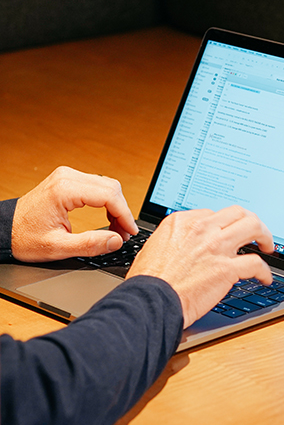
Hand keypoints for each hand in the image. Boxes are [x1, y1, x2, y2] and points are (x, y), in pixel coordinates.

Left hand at [12, 166, 138, 261]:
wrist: (4, 229)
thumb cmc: (24, 237)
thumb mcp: (57, 247)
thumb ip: (90, 245)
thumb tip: (117, 240)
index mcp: (64, 190)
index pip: (109, 196)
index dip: (125, 215)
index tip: (131, 232)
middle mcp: (67, 177)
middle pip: (111, 188)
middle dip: (122, 211)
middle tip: (124, 233)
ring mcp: (67, 176)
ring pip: (107, 185)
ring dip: (116, 206)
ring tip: (117, 228)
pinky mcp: (67, 180)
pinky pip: (97, 186)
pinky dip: (107, 202)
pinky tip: (107, 218)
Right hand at [128, 206, 273, 327]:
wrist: (148, 301)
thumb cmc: (148, 281)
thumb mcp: (156, 247)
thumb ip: (177, 240)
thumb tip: (189, 244)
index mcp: (183, 222)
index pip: (214, 214)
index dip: (226, 225)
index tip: (230, 234)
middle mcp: (202, 229)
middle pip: (238, 213)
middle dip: (252, 221)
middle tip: (257, 234)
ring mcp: (216, 247)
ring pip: (253, 227)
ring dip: (266, 236)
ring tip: (269, 247)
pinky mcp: (226, 268)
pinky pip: (256, 263)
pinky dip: (265, 272)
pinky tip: (265, 279)